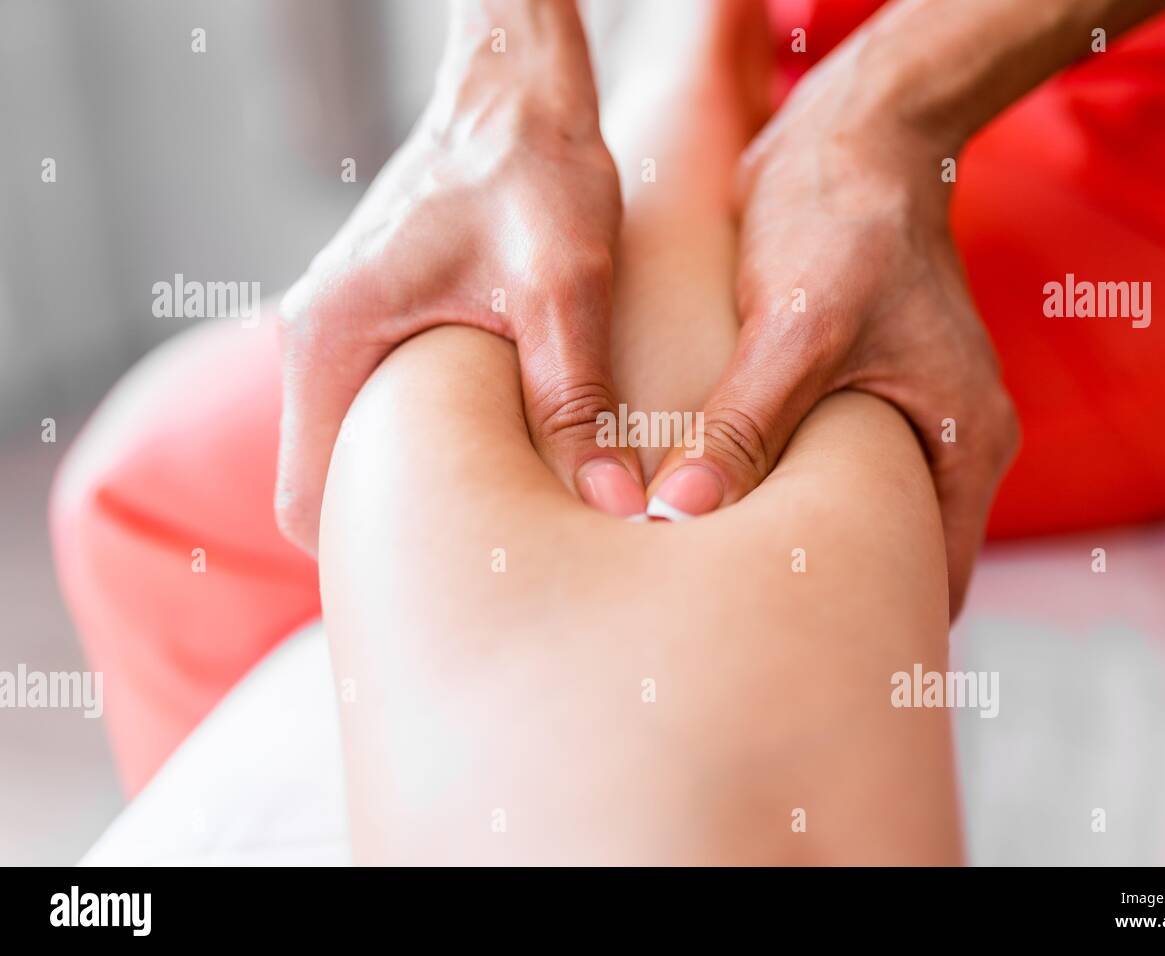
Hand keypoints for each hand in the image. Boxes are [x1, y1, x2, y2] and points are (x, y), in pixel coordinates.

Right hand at [276, 0, 643, 552]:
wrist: (515, 91)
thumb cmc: (531, 169)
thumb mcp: (562, 286)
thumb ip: (576, 397)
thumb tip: (610, 502)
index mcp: (334, 338)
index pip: (307, 499)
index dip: (366, 558)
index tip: (443, 582)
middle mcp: (319, 337)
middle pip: (325, 483)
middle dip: (390, 534)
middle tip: (478, 563)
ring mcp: (343, 326)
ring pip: (353, 449)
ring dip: (408, 489)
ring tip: (492, 519)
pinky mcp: (379, 315)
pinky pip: (378, 409)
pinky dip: (420, 446)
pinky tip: (492, 453)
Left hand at [646, 37, 1019, 616]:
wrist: (851, 135)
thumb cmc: (842, 220)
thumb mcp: (798, 325)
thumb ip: (745, 423)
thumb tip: (682, 514)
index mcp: (966, 440)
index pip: (935, 579)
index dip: (877, 629)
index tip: (807, 666)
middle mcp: (949, 439)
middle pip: (899, 558)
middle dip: (837, 600)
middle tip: (756, 645)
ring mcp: (908, 418)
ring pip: (861, 516)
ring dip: (806, 545)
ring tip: (734, 592)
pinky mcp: (863, 393)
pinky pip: (832, 469)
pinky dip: (791, 496)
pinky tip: (731, 514)